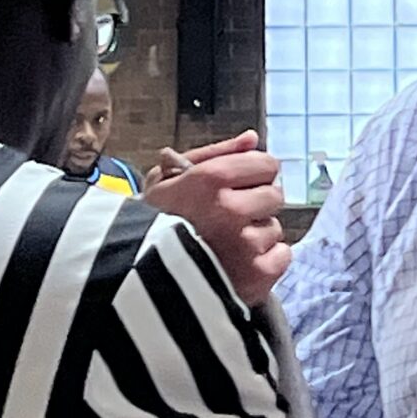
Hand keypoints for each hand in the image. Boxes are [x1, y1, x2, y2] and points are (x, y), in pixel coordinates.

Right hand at [141, 130, 292, 305]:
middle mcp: (231, 209)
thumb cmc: (150, 224)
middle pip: (274, 196)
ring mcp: (246, 245)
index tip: (240, 186)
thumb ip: (213, 154)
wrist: (135, 277)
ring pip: (274, 229)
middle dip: (255, 205)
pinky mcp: (257, 275)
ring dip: (256, 235)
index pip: (266, 164)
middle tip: (228, 218)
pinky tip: (237, 264)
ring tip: (224, 245)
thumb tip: (251, 139)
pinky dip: (265, 261)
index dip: (254, 174)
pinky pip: (281, 257)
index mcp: (210, 179)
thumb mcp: (167, 178)